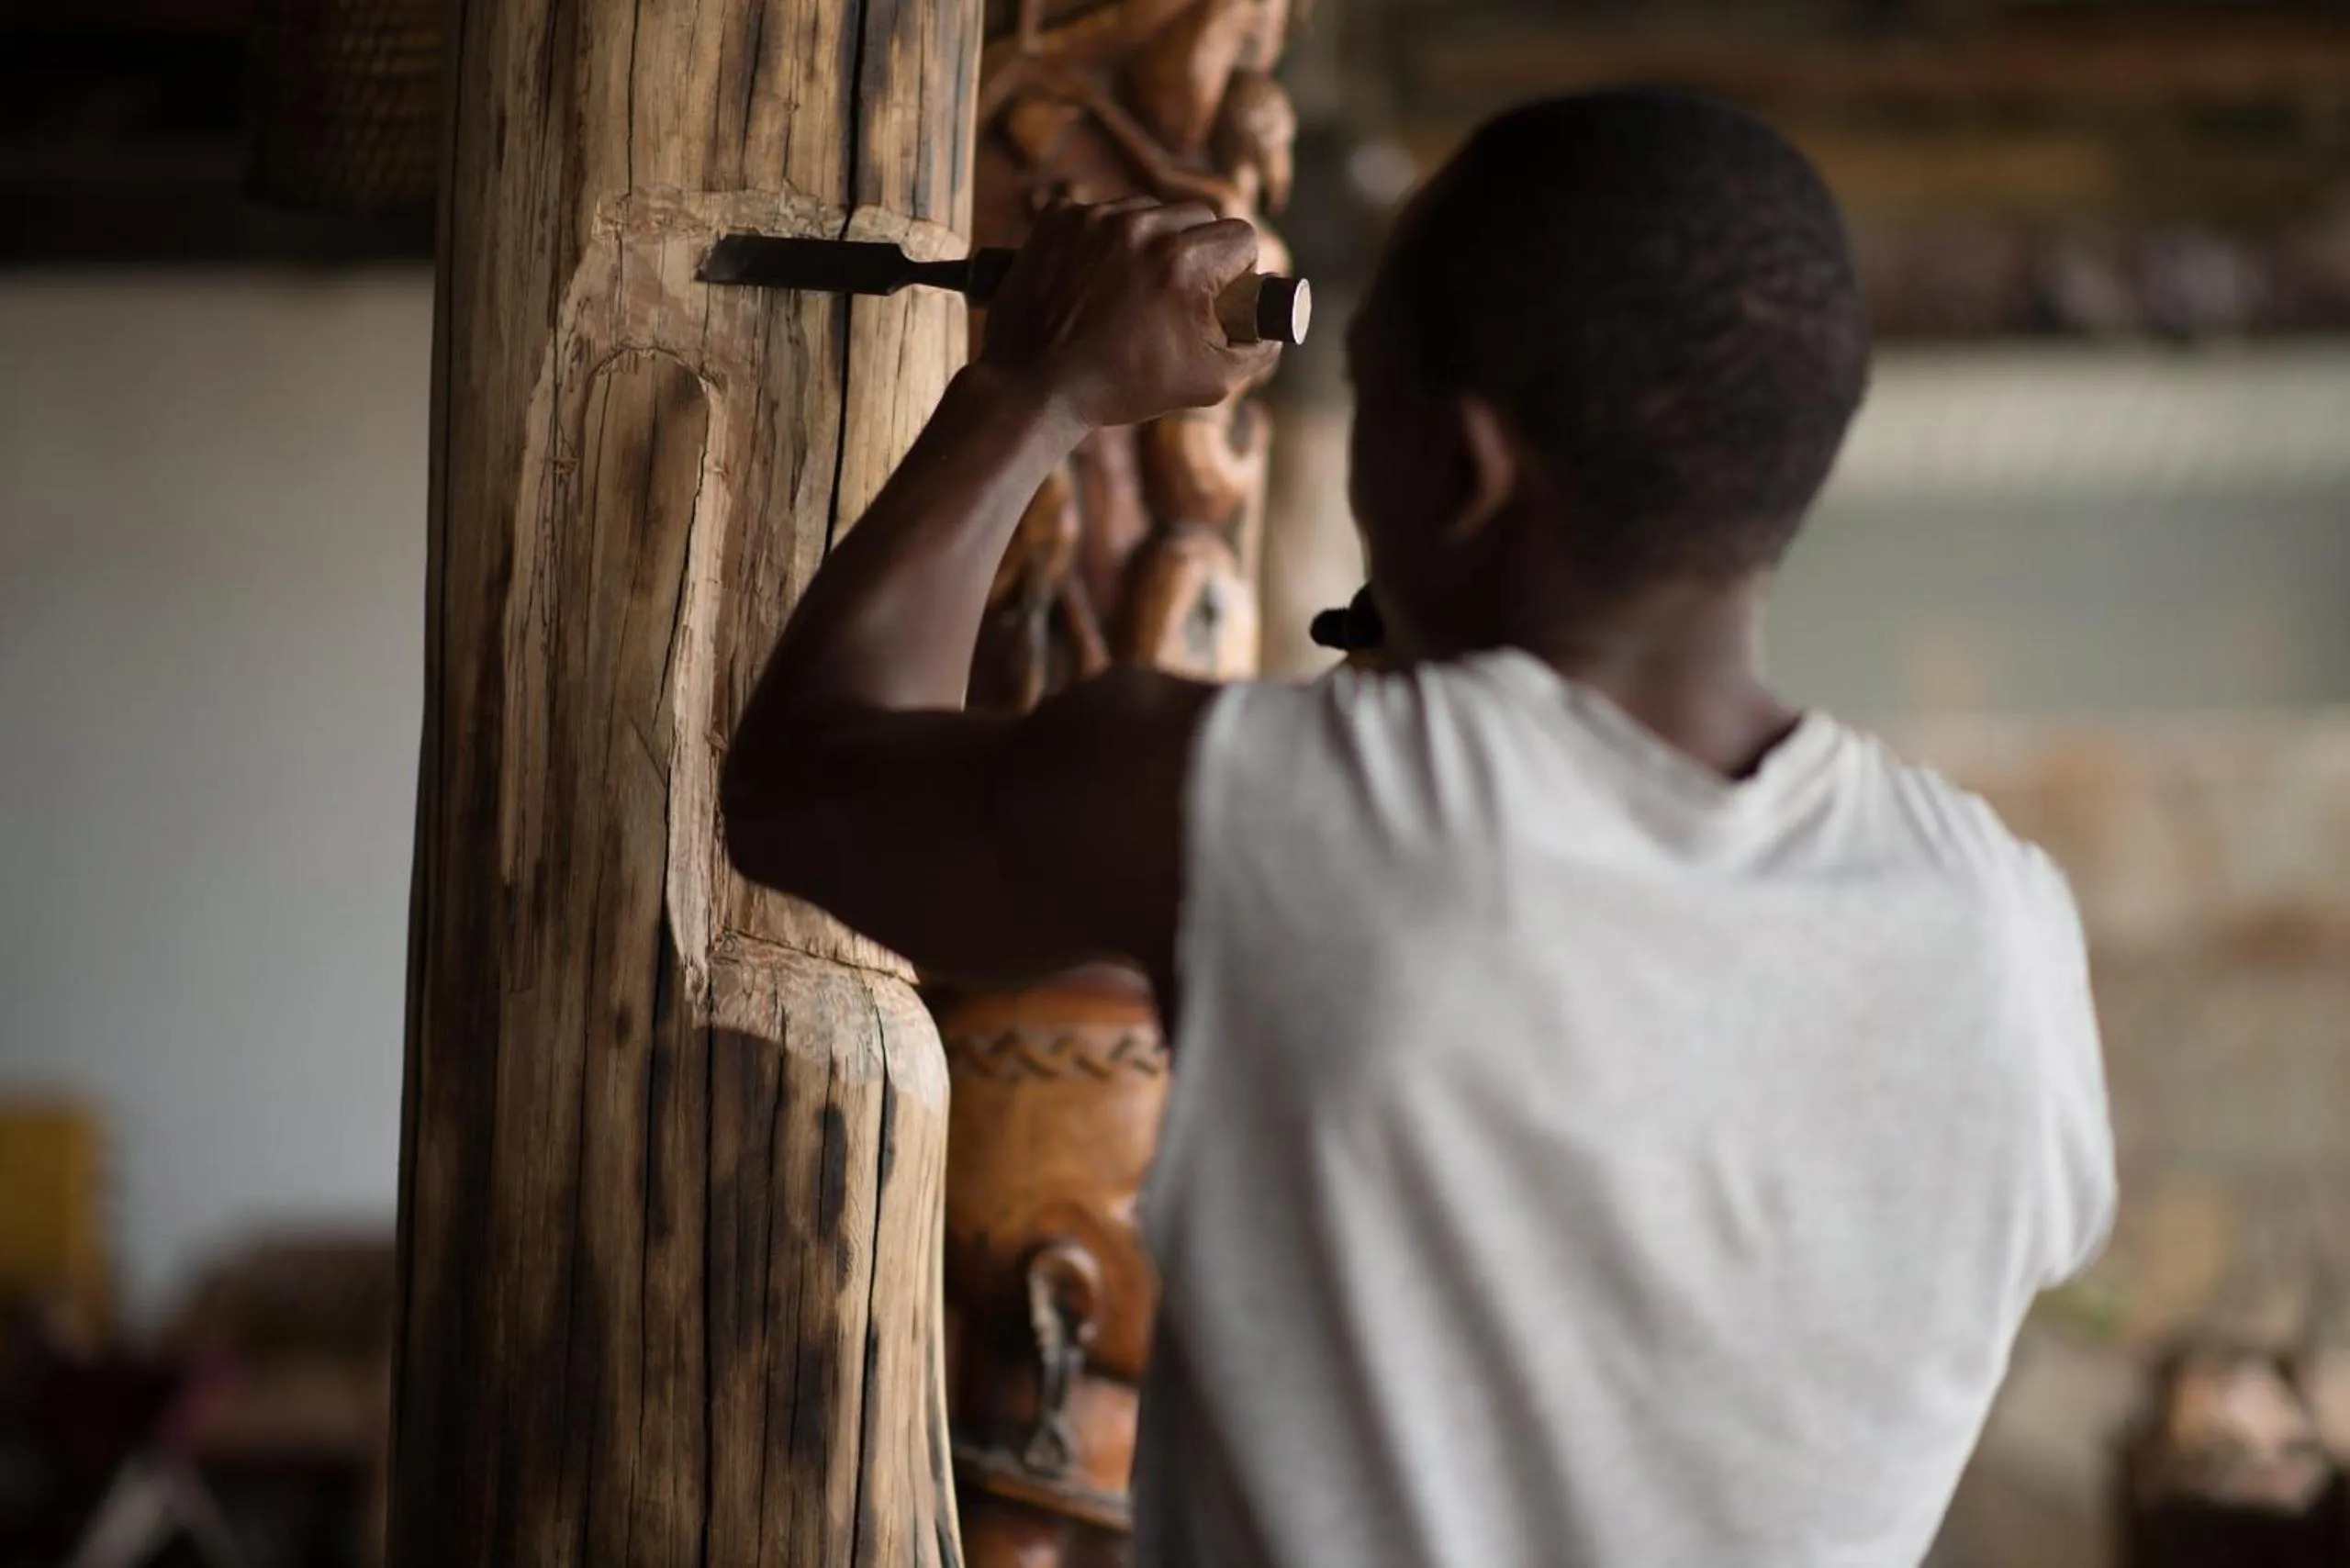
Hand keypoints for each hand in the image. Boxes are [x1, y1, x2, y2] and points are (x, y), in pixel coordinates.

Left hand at [978, 197, 1281, 429]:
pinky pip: (1103, 213)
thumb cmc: (1123, 386)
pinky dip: (1107, 240)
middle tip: (1177, 294)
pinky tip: (1096, 280)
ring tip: (1132, 289)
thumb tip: (1279, 314)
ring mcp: (1095, 217)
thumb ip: (1259, 346)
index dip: (1237, 271)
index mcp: (1185, 263)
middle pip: (1198, 215)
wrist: (1034, 386)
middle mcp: (1142, 228)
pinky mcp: (1060, 217)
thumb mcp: (1210, 382)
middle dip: (1198, 251)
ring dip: (1153, 242)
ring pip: (1151, 211)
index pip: (1240, 237)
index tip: (1217, 296)